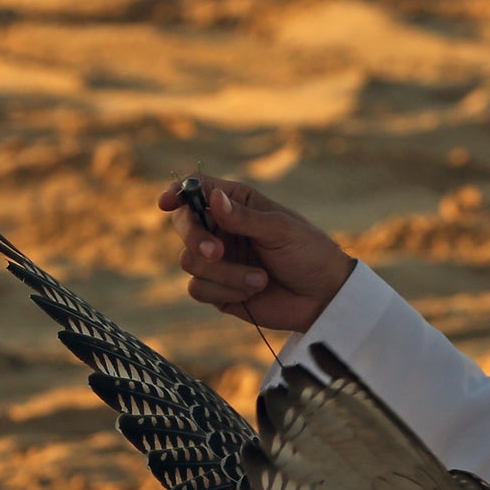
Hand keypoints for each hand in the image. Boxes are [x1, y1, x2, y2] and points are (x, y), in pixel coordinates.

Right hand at [160, 177, 355, 334]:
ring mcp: (218, 260)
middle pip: (184, 225)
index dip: (177, 193)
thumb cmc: (309, 254)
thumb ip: (244, 217)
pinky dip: (224, 291)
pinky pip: (198, 288)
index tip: (166, 203)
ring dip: (224, 274)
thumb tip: (213, 199)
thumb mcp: (281, 230)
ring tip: (260, 280)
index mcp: (237, 203)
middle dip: (196, 239)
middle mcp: (222, 229)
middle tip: (217, 252)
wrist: (323, 298)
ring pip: (190, 262)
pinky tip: (253, 293)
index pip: (196, 190)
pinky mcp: (218, 289)